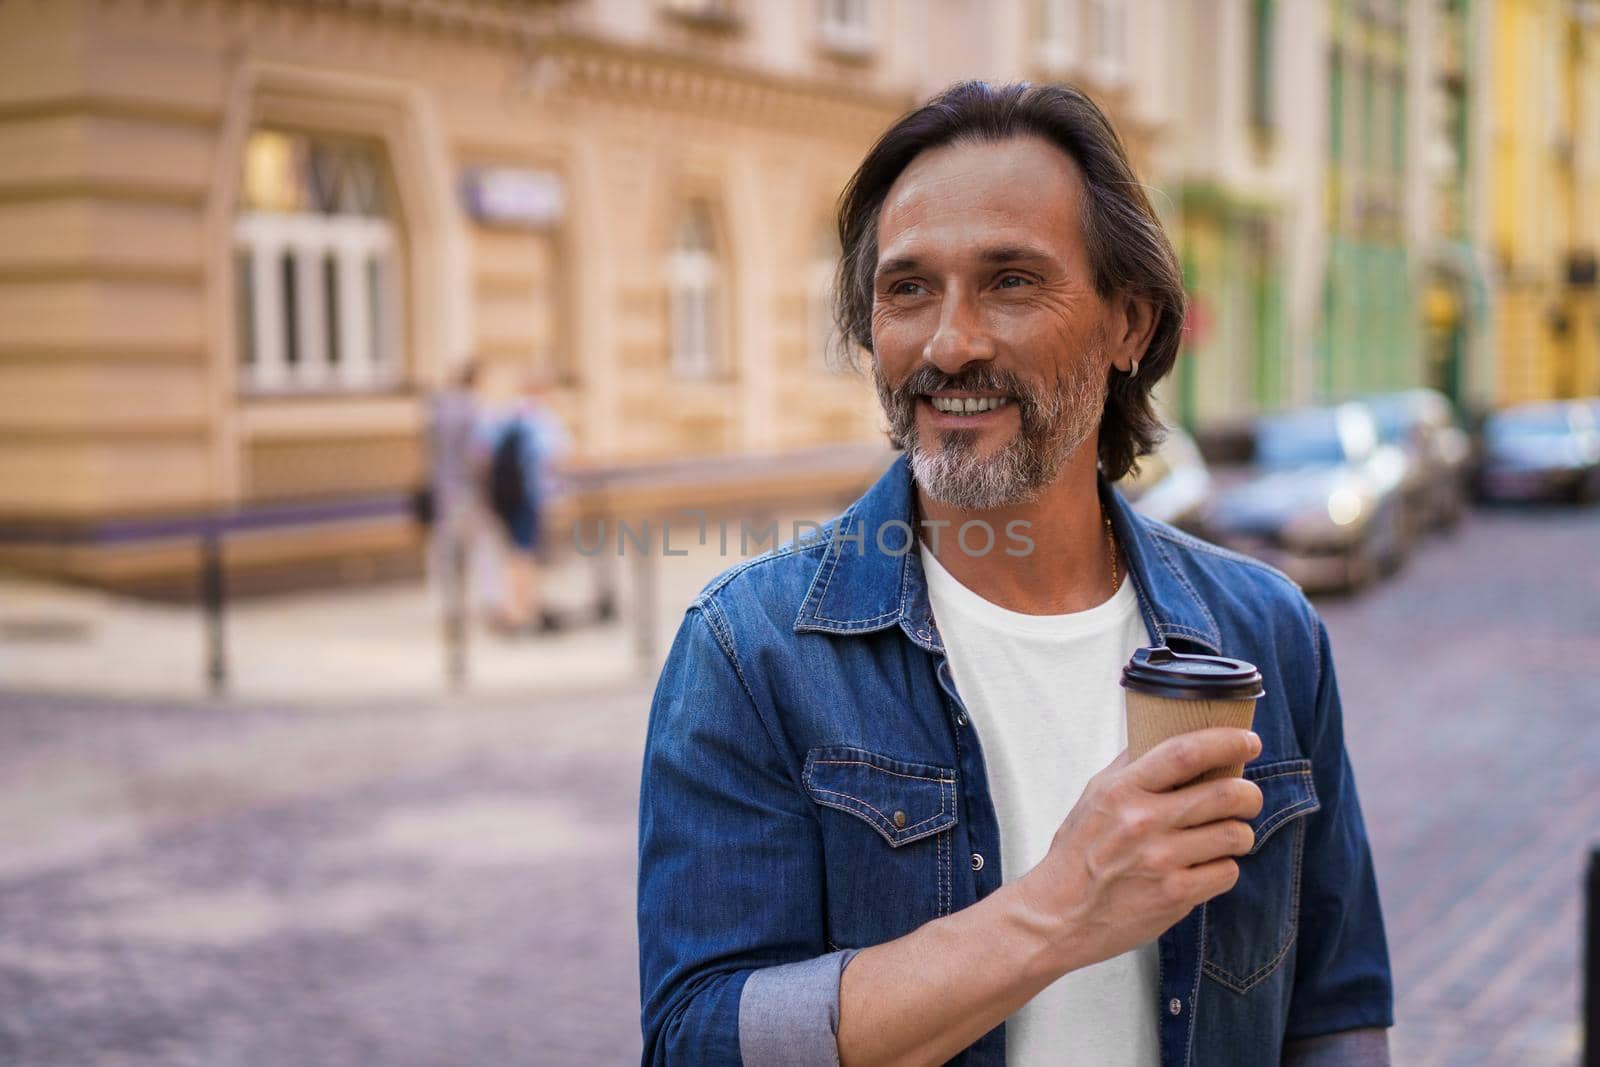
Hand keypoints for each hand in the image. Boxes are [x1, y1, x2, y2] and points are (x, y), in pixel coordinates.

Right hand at [1014, 728, 1263, 974]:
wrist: (1058, 914)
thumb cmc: (1078, 851)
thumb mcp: (1094, 796)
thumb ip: (1131, 765)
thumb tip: (1167, 730)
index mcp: (1122, 790)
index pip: (1185, 753)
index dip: (1226, 741)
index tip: (1249, 740)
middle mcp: (1142, 822)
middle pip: (1226, 794)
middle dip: (1250, 794)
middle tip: (1247, 797)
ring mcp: (1160, 860)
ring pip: (1235, 834)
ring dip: (1239, 833)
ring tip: (1224, 836)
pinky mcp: (1175, 895)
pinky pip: (1227, 872)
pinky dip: (1223, 868)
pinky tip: (1204, 867)